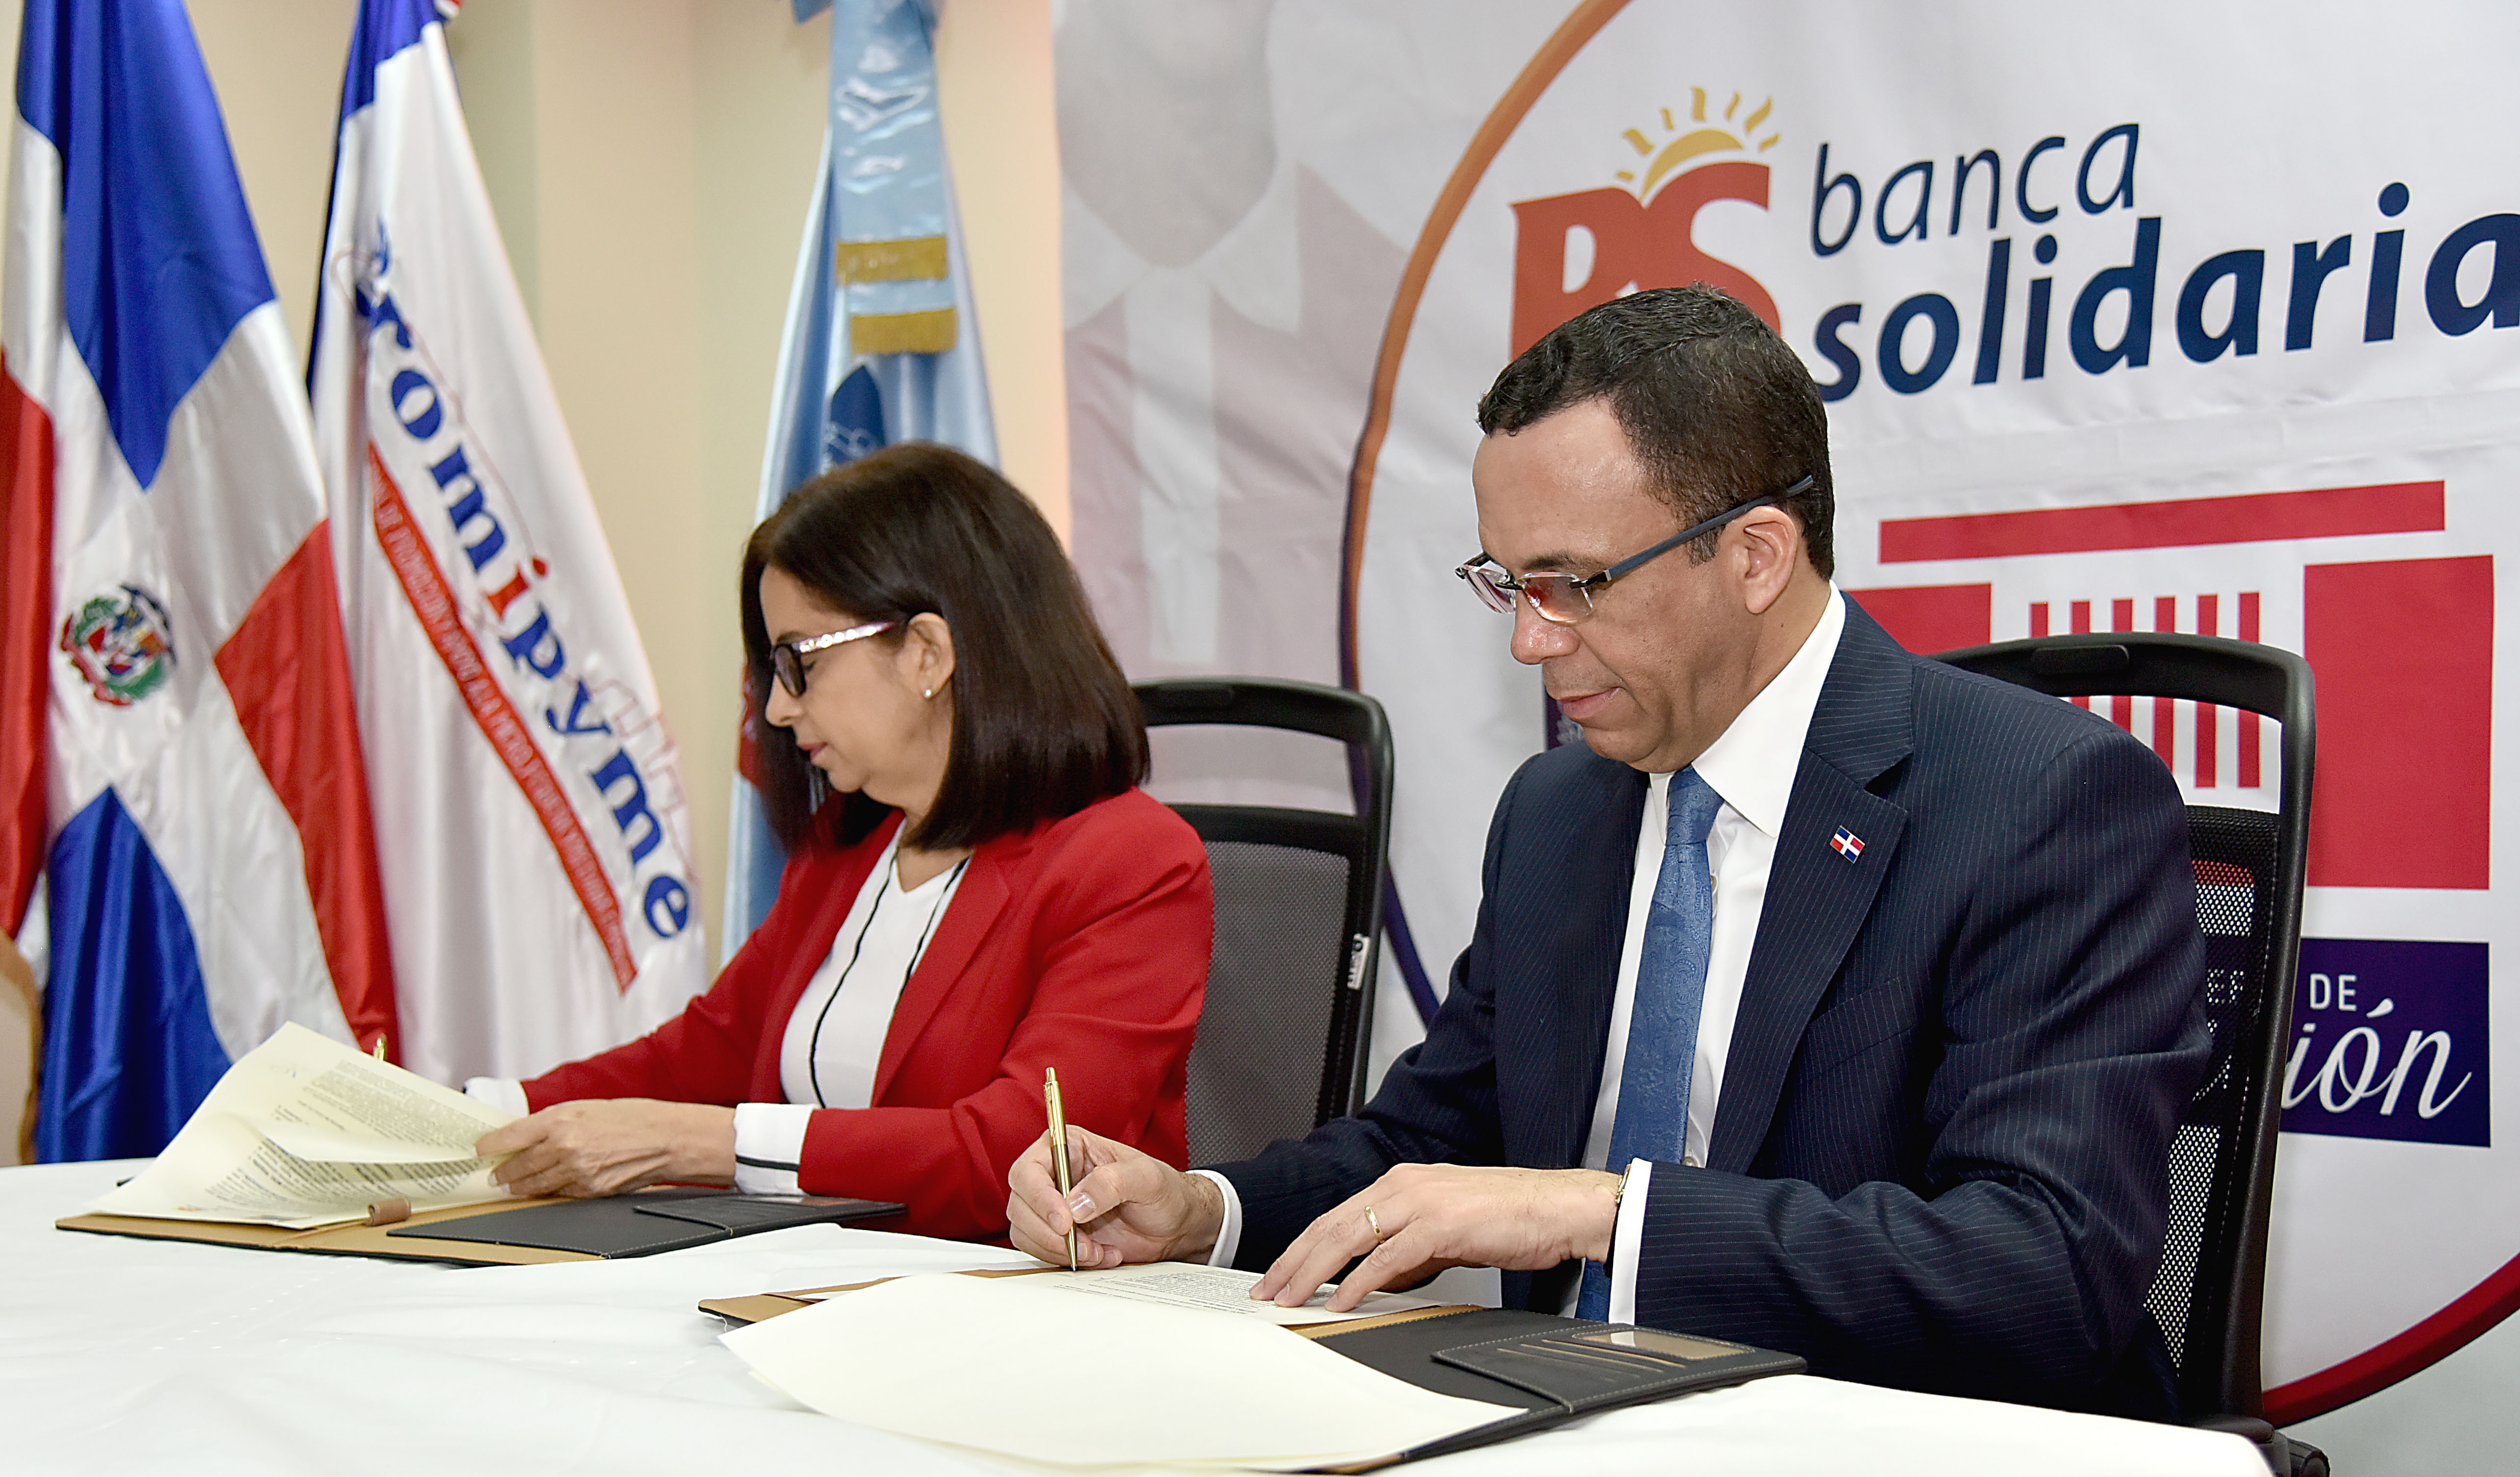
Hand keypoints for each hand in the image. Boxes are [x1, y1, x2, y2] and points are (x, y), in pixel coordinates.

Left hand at [473, 1099, 736, 1197]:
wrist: (667, 1138)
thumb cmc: (632, 1117)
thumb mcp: (587, 1108)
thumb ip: (555, 1122)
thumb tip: (526, 1135)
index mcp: (561, 1119)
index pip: (511, 1135)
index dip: (490, 1145)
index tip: (481, 1149)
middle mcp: (564, 1147)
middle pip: (518, 1166)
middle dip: (503, 1172)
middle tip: (495, 1175)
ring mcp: (576, 1172)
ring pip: (534, 1186)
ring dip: (519, 1186)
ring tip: (512, 1186)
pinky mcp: (590, 1191)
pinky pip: (560, 1195)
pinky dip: (549, 1193)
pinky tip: (545, 1189)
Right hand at [1005, 1125, 1225, 1267]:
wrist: (1176, 1225)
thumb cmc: (1164, 1191)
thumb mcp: (1146, 1178)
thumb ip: (1111, 1183)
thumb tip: (1075, 1204)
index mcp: (1069, 1148)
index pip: (1029, 1170)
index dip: (1038, 1197)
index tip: (1064, 1221)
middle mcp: (1054, 1176)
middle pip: (1020, 1205)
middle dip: (1050, 1232)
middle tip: (1085, 1245)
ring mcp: (1053, 1208)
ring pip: (1026, 1232)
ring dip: (1059, 1250)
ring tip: (1098, 1251)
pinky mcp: (1058, 1235)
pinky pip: (1043, 1252)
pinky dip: (1069, 1260)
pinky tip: (1101, 1255)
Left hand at [1253, 1164, 1624, 1311]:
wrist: (1561, 1207)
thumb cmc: (1513, 1216)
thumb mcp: (1448, 1227)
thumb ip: (1410, 1245)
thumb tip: (1380, 1274)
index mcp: (1405, 1181)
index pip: (1338, 1215)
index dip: (1303, 1246)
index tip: (1280, 1272)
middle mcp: (1405, 1185)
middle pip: (1331, 1224)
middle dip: (1293, 1260)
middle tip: (1267, 1289)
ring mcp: (1421, 1202)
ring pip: (1348, 1237)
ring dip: (1312, 1272)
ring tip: (1289, 1298)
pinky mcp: (1441, 1225)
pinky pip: (1387, 1258)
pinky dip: (1358, 1281)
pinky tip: (1340, 1300)